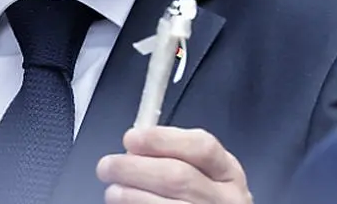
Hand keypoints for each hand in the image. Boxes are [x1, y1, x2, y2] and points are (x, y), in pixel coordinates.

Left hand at [97, 127, 252, 203]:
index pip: (201, 147)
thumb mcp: (204, 174)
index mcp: (228, 173)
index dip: (162, 140)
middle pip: (177, 177)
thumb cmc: (203, 200)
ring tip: (113, 190)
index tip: (131, 138)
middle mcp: (224, 199)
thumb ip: (176, 156)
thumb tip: (134, 148)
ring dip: (130, 196)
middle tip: (107, 166)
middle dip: (135, 168)